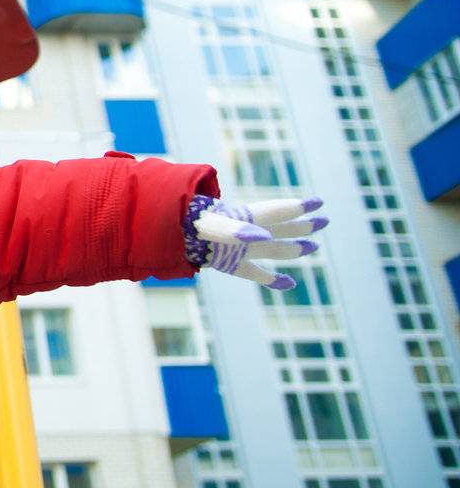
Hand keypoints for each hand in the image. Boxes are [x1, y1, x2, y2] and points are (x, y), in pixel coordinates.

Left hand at [184, 194, 326, 290]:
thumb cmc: (187, 224)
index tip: (318, 202)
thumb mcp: (208, 224)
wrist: (164, 231)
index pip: (275, 211)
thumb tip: (264, 237)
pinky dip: (271, 280)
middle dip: (302, 226)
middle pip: (280, 229)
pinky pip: (255, 273)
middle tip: (324, 221)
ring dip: (293, 247)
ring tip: (312, 246)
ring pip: (273, 248)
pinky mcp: (230, 263)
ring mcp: (239, 249)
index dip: (295, 207)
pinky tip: (288, 285)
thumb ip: (234, 229)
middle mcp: (245, 233)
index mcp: (242, 218)